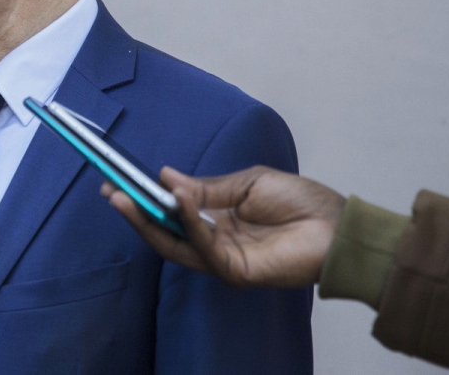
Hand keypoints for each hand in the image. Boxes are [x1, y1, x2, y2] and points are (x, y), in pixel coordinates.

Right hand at [101, 165, 345, 287]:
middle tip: (110, 191)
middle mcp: (214, 242)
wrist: (338, 226)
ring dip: (148, 220)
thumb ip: (206, 187)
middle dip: (135, 213)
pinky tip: (177, 199)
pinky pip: (202, 248)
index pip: (170, 213)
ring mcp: (222, 259)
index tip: (118, 181)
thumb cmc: (301, 203)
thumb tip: (166, 177)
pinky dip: (187, 223)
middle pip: (164, 232)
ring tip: (127, 195)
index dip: (144, 199)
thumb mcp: (247, 183)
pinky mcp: (234, 271)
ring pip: (174, 244)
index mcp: (216, 220)